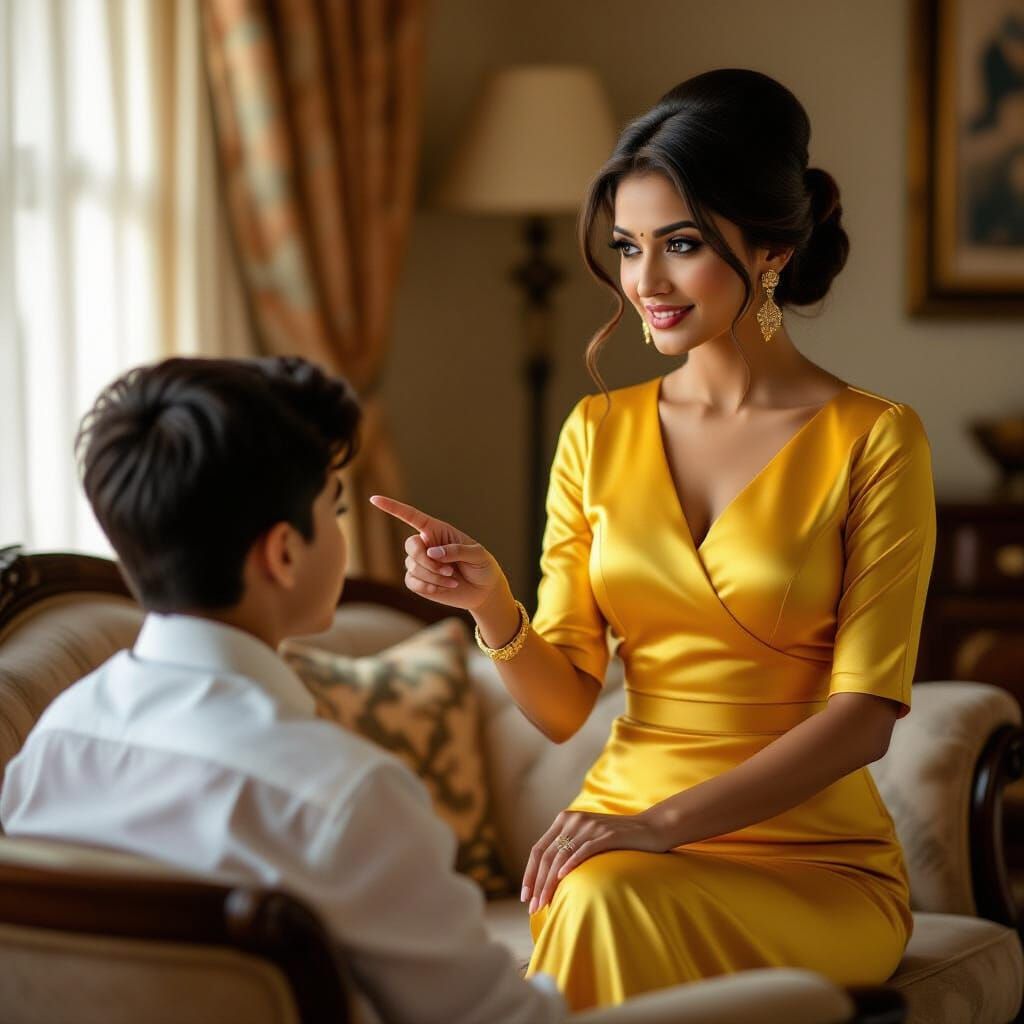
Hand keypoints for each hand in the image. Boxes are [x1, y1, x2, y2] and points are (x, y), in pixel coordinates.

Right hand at [368, 495, 505, 610]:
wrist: (483, 591)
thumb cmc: (482, 567)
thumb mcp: (477, 554)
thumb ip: (456, 550)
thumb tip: (432, 553)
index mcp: (437, 530)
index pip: (411, 516)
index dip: (392, 507)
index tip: (374, 499)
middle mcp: (426, 544)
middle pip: (410, 545)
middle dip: (426, 560)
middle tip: (448, 570)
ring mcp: (420, 563)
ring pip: (413, 566)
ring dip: (433, 576)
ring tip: (452, 579)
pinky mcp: (418, 581)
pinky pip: (413, 582)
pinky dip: (429, 587)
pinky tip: (443, 588)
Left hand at [522, 808, 669, 913]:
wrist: (651, 828)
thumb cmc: (618, 839)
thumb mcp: (588, 839)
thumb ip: (568, 849)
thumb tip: (548, 880)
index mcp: (565, 820)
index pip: (539, 849)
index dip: (529, 873)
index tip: (525, 896)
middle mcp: (574, 820)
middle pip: (547, 855)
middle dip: (537, 883)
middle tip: (532, 907)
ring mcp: (590, 826)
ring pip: (561, 856)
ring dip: (549, 882)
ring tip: (544, 903)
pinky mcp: (606, 834)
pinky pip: (584, 850)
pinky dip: (571, 864)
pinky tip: (562, 878)